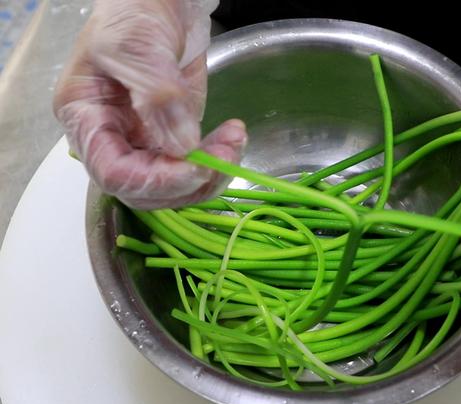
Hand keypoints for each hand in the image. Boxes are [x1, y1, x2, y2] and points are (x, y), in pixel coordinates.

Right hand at [53, 0, 246, 208]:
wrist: (161, 1)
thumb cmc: (132, 15)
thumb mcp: (136, 48)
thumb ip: (157, 98)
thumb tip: (181, 148)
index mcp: (86, 118)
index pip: (112, 171)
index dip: (151, 180)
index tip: (192, 170)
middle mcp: (114, 139)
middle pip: (145, 189)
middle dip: (187, 182)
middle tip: (222, 158)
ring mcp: (147, 141)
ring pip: (174, 185)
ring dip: (210, 175)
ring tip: (234, 141)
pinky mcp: (176, 137)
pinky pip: (196, 165)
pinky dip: (219, 159)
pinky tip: (235, 135)